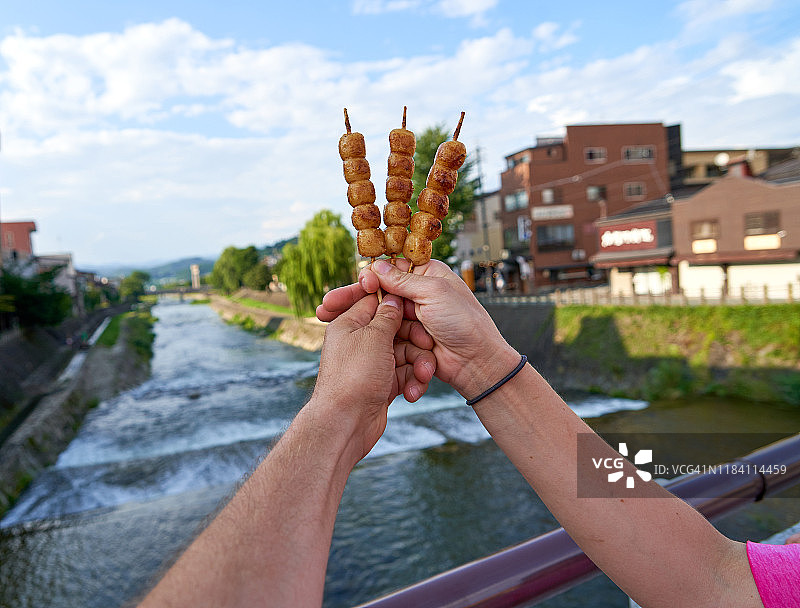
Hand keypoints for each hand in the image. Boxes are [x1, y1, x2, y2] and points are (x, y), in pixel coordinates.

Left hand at [312, 292, 434, 459]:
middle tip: (426, 346)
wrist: (346, 423)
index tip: (415, 306)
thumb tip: (393, 298)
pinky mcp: (381, 383)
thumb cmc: (355, 377)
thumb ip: (387, 316)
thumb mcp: (373, 337)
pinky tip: (413, 393)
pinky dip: (412, 382)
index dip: (397, 303)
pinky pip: (404, 374)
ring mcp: (371, 364)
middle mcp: (359, 342)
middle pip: (396, 329)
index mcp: (350, 324)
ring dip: (418, 364)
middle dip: (415, 339)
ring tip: (423, 376)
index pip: (375, 302)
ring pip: (404, 353)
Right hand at [319, 258, 518, 399]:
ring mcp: (415, 320)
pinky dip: (378, 344)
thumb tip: (375, 266)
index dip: (364, 280)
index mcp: (427, 275)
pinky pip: (390, 341)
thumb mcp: (433, 292)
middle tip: (325, 309)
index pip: (388, 271)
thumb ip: (402, 280)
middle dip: (353, 304)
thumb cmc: (464, 322)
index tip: (342, 290)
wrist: (478, 363)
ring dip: (363, 326)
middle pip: (379, 297)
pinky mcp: (412, 342)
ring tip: (333, 325)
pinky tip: (357, 346)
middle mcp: (419, 295)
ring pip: (381, 320)